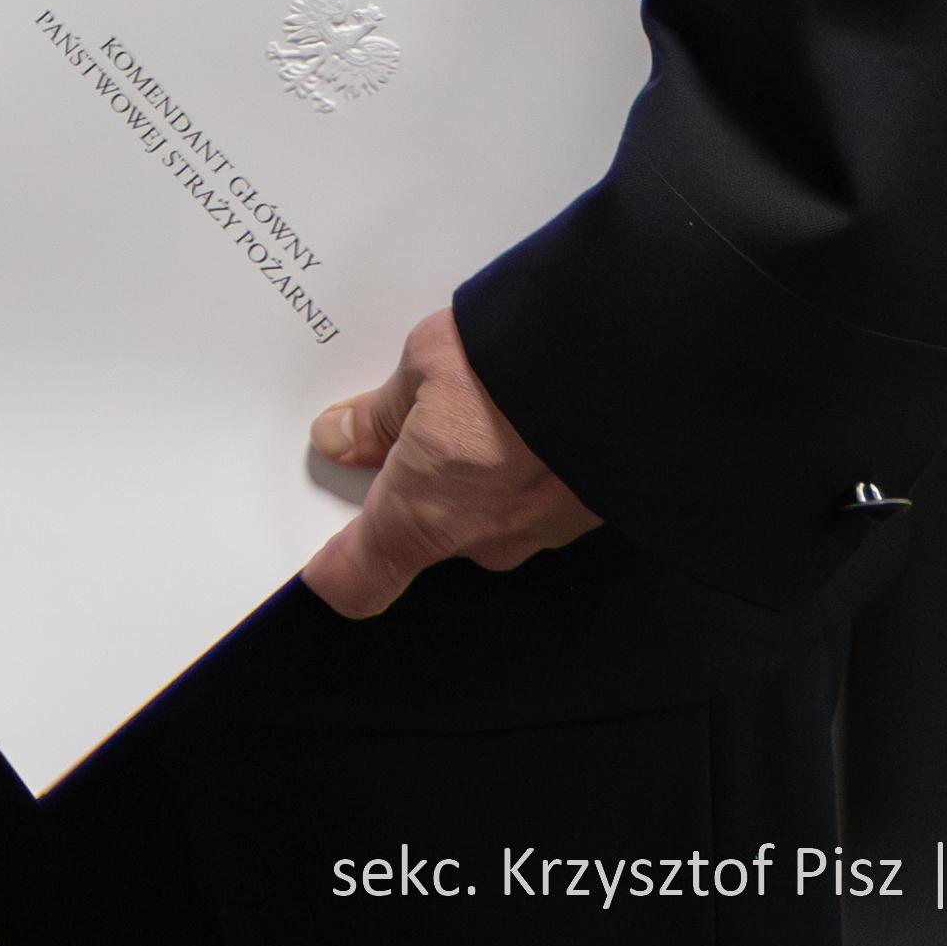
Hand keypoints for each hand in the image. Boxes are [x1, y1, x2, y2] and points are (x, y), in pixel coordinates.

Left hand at [299, 309, 596, 617]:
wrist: (632, 364)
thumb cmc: (521, 366)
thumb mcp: (424, 367)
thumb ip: (382, 414)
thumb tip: (345, 435)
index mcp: (422, 515)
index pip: (356, 581)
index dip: (331, 571)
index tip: (314, 556)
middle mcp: (482, 541)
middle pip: (421, 531)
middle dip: (412, 483)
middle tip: (407, 422)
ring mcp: (540, 534)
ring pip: (483, 512)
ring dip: (474, 472)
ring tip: (479, 401)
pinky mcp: (588, 515)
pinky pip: (534, 499)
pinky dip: (524, 468)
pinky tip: (527, 414)